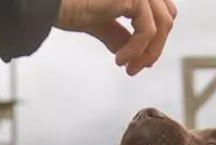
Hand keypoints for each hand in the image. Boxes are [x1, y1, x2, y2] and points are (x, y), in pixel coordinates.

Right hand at [55, 0, 177, 75]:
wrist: (48, 4)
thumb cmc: (65, 6)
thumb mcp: (98, 22)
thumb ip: (117, 33)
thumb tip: (131, 50)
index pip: (161, 12)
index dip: (156, 39)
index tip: (140, 62)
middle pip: (167, 17)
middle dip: (155, 47)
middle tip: (136, 68)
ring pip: (162, 25)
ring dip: (148, 52)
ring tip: (129, 67)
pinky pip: (147, 30)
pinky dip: (137, 50)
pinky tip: (121, 60)